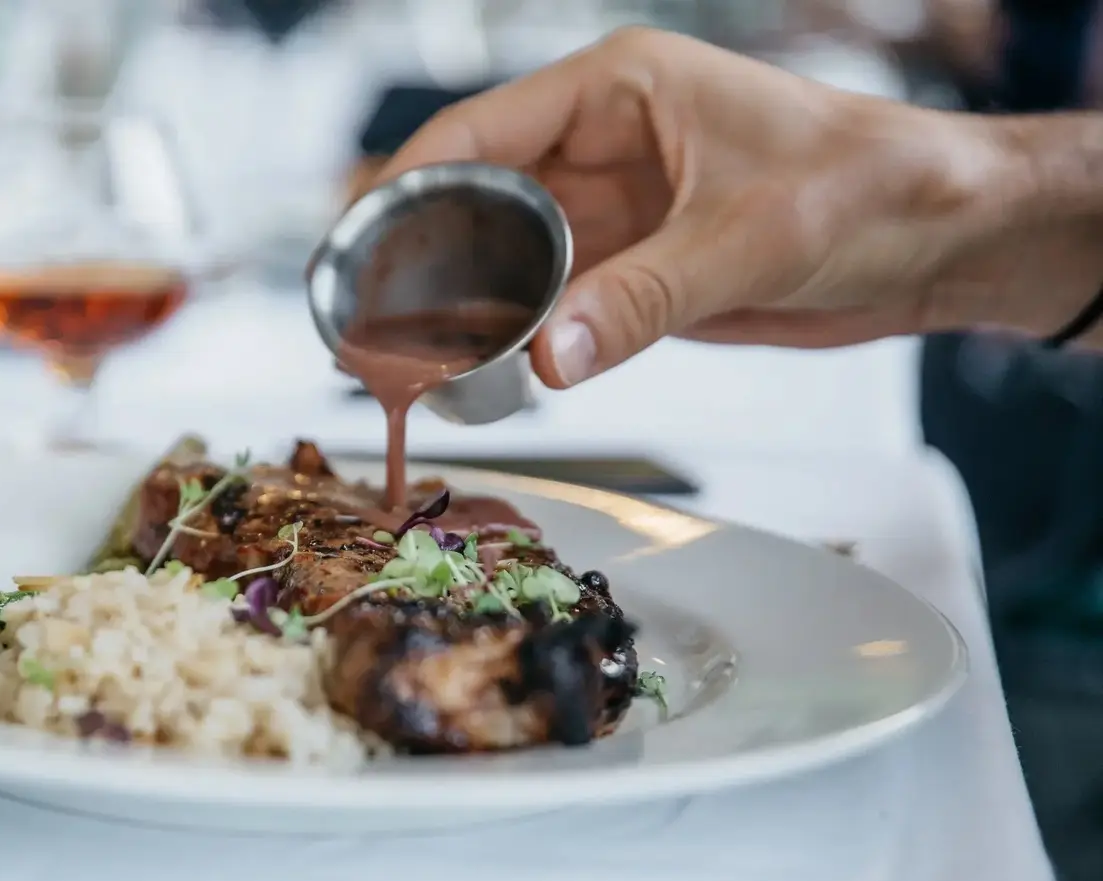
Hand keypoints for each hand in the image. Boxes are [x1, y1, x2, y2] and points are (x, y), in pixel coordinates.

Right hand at [380, 28, 1016, 386]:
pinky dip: (505, 338)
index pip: (478, 132)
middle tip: (360, 325)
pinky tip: (468, 372)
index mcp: (618, 91)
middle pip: (471, 199)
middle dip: (412, 259)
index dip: (404, 187)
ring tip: (397, 361)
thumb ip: (643, 299)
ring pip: (499, 259)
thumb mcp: (751, 237)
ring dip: (452, 308)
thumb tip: (546, 357)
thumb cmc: (872, 188)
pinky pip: (545, 304)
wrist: (943, 238)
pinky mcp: (629, 272)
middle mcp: (599, 147)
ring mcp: (610, 213)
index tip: (353, 246)